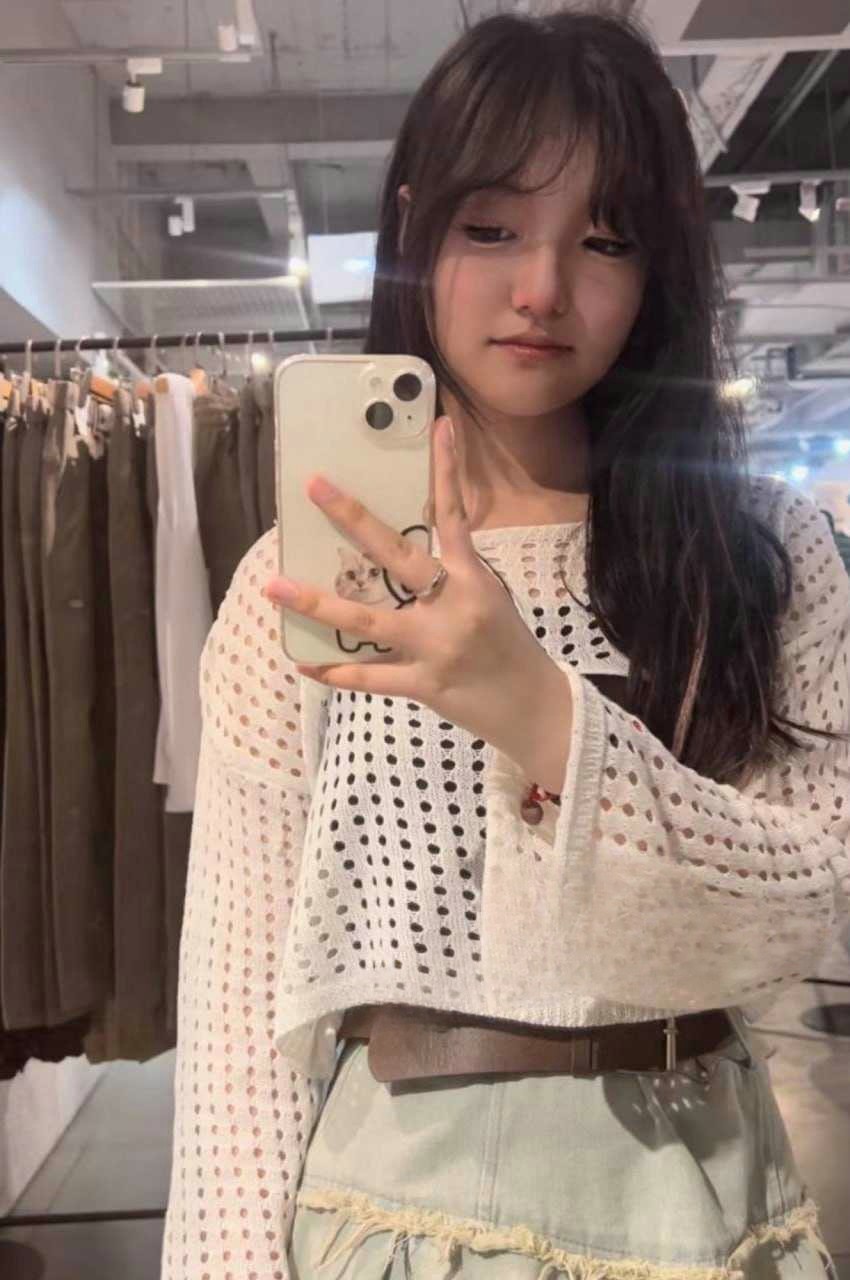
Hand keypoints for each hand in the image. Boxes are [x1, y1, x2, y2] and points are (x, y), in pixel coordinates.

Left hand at [262, 415, 561, 756]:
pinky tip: (303, 661)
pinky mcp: (425, 684)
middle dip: (353, 518)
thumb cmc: (511, 647)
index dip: (447, 470)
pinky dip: (334, 672)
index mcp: (474, 579)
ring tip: (275, 586)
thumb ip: (454, 574)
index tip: (440, 426)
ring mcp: (436, 647)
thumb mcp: (491, 599)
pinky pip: (369, 678)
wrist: (534, 707)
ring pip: (367, 622)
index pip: (455, 515)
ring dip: (317, 604)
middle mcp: (454, 606)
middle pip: (397, 556)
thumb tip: (402, 553)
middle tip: (315, 486)